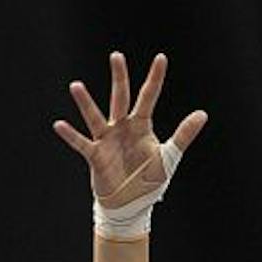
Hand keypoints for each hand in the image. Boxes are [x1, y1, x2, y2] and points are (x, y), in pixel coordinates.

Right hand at [52, 51, 207, 206]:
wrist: (132, 205)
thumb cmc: (149, 181)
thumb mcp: (169, 157)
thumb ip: (183, 135)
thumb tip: (202, 113)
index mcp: (141, 125)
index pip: (148, 96)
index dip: (155, 78)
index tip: (161, 58)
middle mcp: (122, 128)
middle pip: (120, 97)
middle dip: (119, 77)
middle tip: (116, 56)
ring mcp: (107, 141)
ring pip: (96, 116)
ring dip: (86, 103)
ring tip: (76, 86)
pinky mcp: (96, 156)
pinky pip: (82, 144)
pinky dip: (71, 135)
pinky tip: (59, 124)